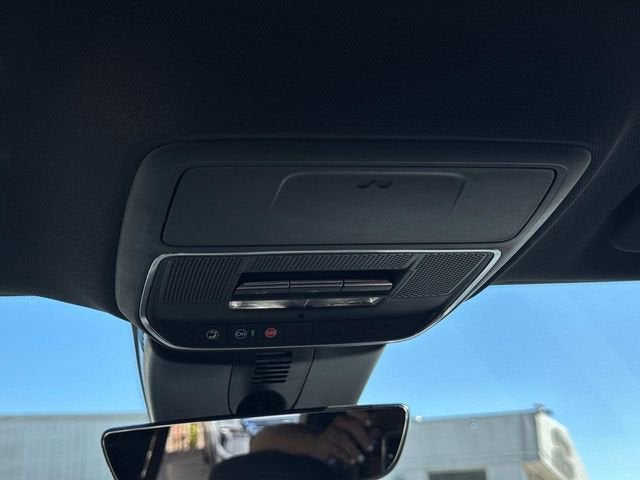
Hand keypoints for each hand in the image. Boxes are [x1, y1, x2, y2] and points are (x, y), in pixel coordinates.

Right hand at [250, 412, 376, 467]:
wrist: (292, 444)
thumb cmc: (318, 444)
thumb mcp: (339, 439)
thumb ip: (356, 436)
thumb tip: (376, 434)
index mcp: (336, 421)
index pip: (351, 412)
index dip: (361, 415)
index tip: (371, 422)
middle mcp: (329, 424)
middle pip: (348, 423)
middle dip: (361, 435)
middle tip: (369, 447)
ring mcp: (323, 433)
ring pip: (341, 436)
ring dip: (353, 448)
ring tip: (360, 458)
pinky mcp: (317, 445)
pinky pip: (332, 448)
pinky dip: (343, 456)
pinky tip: (349, 462)